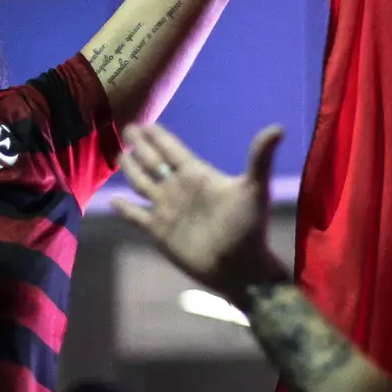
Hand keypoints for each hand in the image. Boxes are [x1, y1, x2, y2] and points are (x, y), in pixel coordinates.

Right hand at [114, 124, 287, 302]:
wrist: (241, 268)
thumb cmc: (249, 228)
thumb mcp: (254, 189)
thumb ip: (260, 157)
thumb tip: (278, 128)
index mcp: (197, 175)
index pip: (172, 149)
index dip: (159, 136)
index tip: (146, 123)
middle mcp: (179, 189)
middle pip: (154, 162)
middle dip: (141, 146)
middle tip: (127, 128)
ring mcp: (168, 210)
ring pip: (143, 184)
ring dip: (131, 170)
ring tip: (119, 155)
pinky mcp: (160, 232)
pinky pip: (136, 217)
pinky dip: (125, 209)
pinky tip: (113, 201)